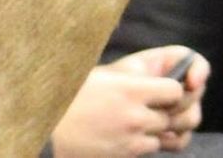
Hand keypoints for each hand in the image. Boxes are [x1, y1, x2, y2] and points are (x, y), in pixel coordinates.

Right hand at [50, 46, 207, 156]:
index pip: (175, 90)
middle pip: (170, 116)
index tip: (162, 91)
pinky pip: (144, 153)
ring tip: (131, 125)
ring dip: (151, 133)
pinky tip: (122, 138)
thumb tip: (152, 73)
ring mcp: (130, 141)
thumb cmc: (72, 98)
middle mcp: (135, 116)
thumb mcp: (103, 77)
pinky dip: (139, 147)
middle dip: (163, 113)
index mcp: (132, 89)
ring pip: (159, 138)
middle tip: (148, 109)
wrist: (48, 131)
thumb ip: (131, 77)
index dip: (172, 91)